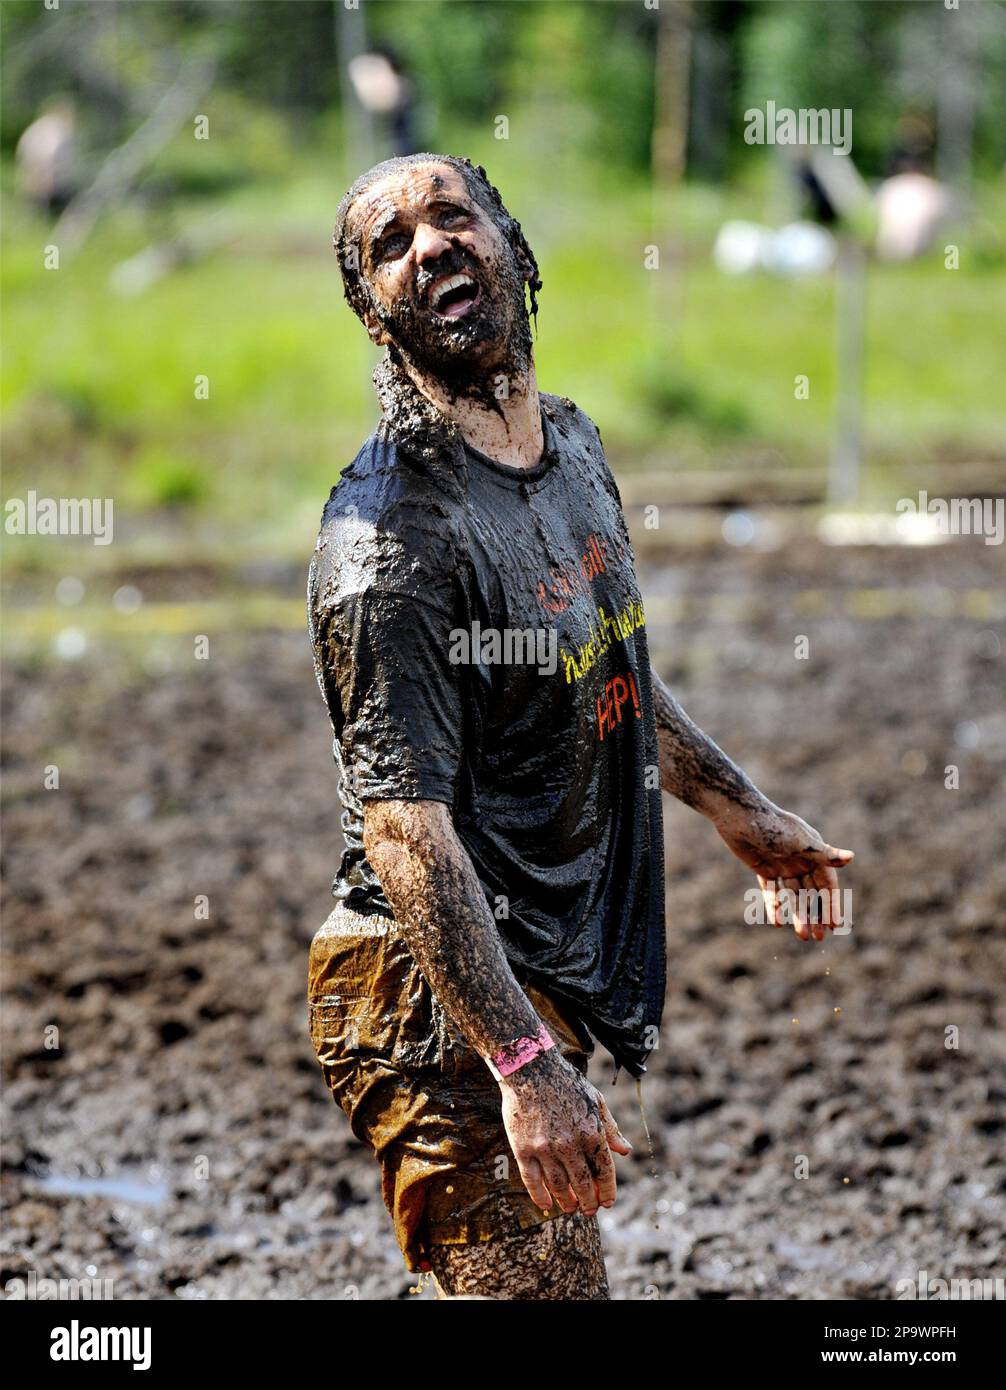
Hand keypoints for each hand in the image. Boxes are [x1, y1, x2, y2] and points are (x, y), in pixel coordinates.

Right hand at [498, 1048, 631, 1215]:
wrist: (530, 1068)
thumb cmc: (565, 1082)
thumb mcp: (595, 1100)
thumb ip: (610, 1128)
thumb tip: (625, 1151)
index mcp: (590, 1132)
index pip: (604, 1171)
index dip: (608, 1190)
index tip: (608, 1201)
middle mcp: (569, 1144)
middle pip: (582, 1184)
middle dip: (589, 1201)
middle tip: (590, 1210)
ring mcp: (544, 1148)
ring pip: (559, 1186)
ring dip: (567, 1201)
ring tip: (571, 1208)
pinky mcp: (523, 1149)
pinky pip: (533, 1180)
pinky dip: (540, 1195)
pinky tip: (546, 1203)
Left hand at [715, 801, 853, 941]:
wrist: (739, 815)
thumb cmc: (773, 825)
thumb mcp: (800, 842)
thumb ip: (824, 854)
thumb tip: (852, 858)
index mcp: (814, 853)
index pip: (827, 885)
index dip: (831, 904)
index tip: (835, 925)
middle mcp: (800, 860)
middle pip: (811, 894)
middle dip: (815, 915)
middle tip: (818, 938)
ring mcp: (781, 865)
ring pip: (792, 896)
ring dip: (797, 915)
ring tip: (802, 936)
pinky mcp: (763, 868)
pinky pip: (771, 891)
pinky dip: (775, 905)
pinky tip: (776, 922)